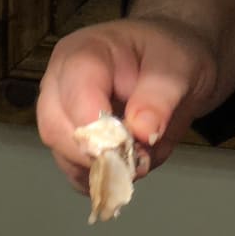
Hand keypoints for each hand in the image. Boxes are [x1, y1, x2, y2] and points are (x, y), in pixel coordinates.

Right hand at [36, 18, 220, 192]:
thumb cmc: (170, 58)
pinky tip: (128, 167)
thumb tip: (142, 131)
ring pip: (64, 157)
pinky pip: (76, 173)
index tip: (129, 143)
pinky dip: (104, 180)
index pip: (74, 91)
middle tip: (139, 159)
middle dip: (98, 153)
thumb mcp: (178, 68)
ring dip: (104, 169)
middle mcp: (59, 86)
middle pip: (56, 129)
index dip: (96, 124)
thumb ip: (161, 96)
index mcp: (81, 54)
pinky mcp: (70, 146)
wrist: (171, 72)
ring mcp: (60, 118)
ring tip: (142, 159)